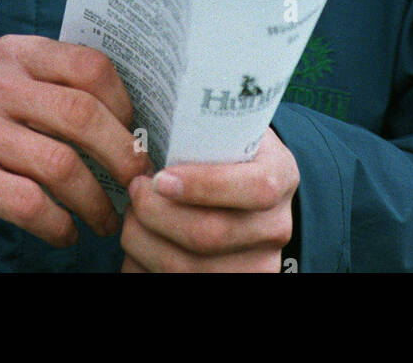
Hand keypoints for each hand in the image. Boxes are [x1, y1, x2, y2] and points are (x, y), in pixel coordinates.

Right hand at [0, 34, 151, 249]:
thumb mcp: (27, 96)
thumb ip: (71, 93)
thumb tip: (142, 126)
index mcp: (16, 53)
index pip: (88, 65)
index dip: (124, 105)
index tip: (136, 138)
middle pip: (80, 115)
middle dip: (121, 156)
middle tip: (136, 185)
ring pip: (60, 165)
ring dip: (95, 202)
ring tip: (106, 220)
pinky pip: (30, 203)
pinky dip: (60, 225)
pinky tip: (67, 233)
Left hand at [120, 127, 297, 271]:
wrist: (249, 187)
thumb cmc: (227, 151)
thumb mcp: (230, 129)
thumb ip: (204, 128)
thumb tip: (149, 132)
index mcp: (281, 176)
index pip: (254, 188)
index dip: (203, 186)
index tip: (160, 179)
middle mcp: (276, 227)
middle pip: (210, 235)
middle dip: (156, 213)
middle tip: (134, 190)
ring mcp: (258, 265)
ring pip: (186, 268)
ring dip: (143, 242)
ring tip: (131, 217)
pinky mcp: (235, 285)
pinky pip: (175, 284)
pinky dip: (143, 267)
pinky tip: (137, 247)